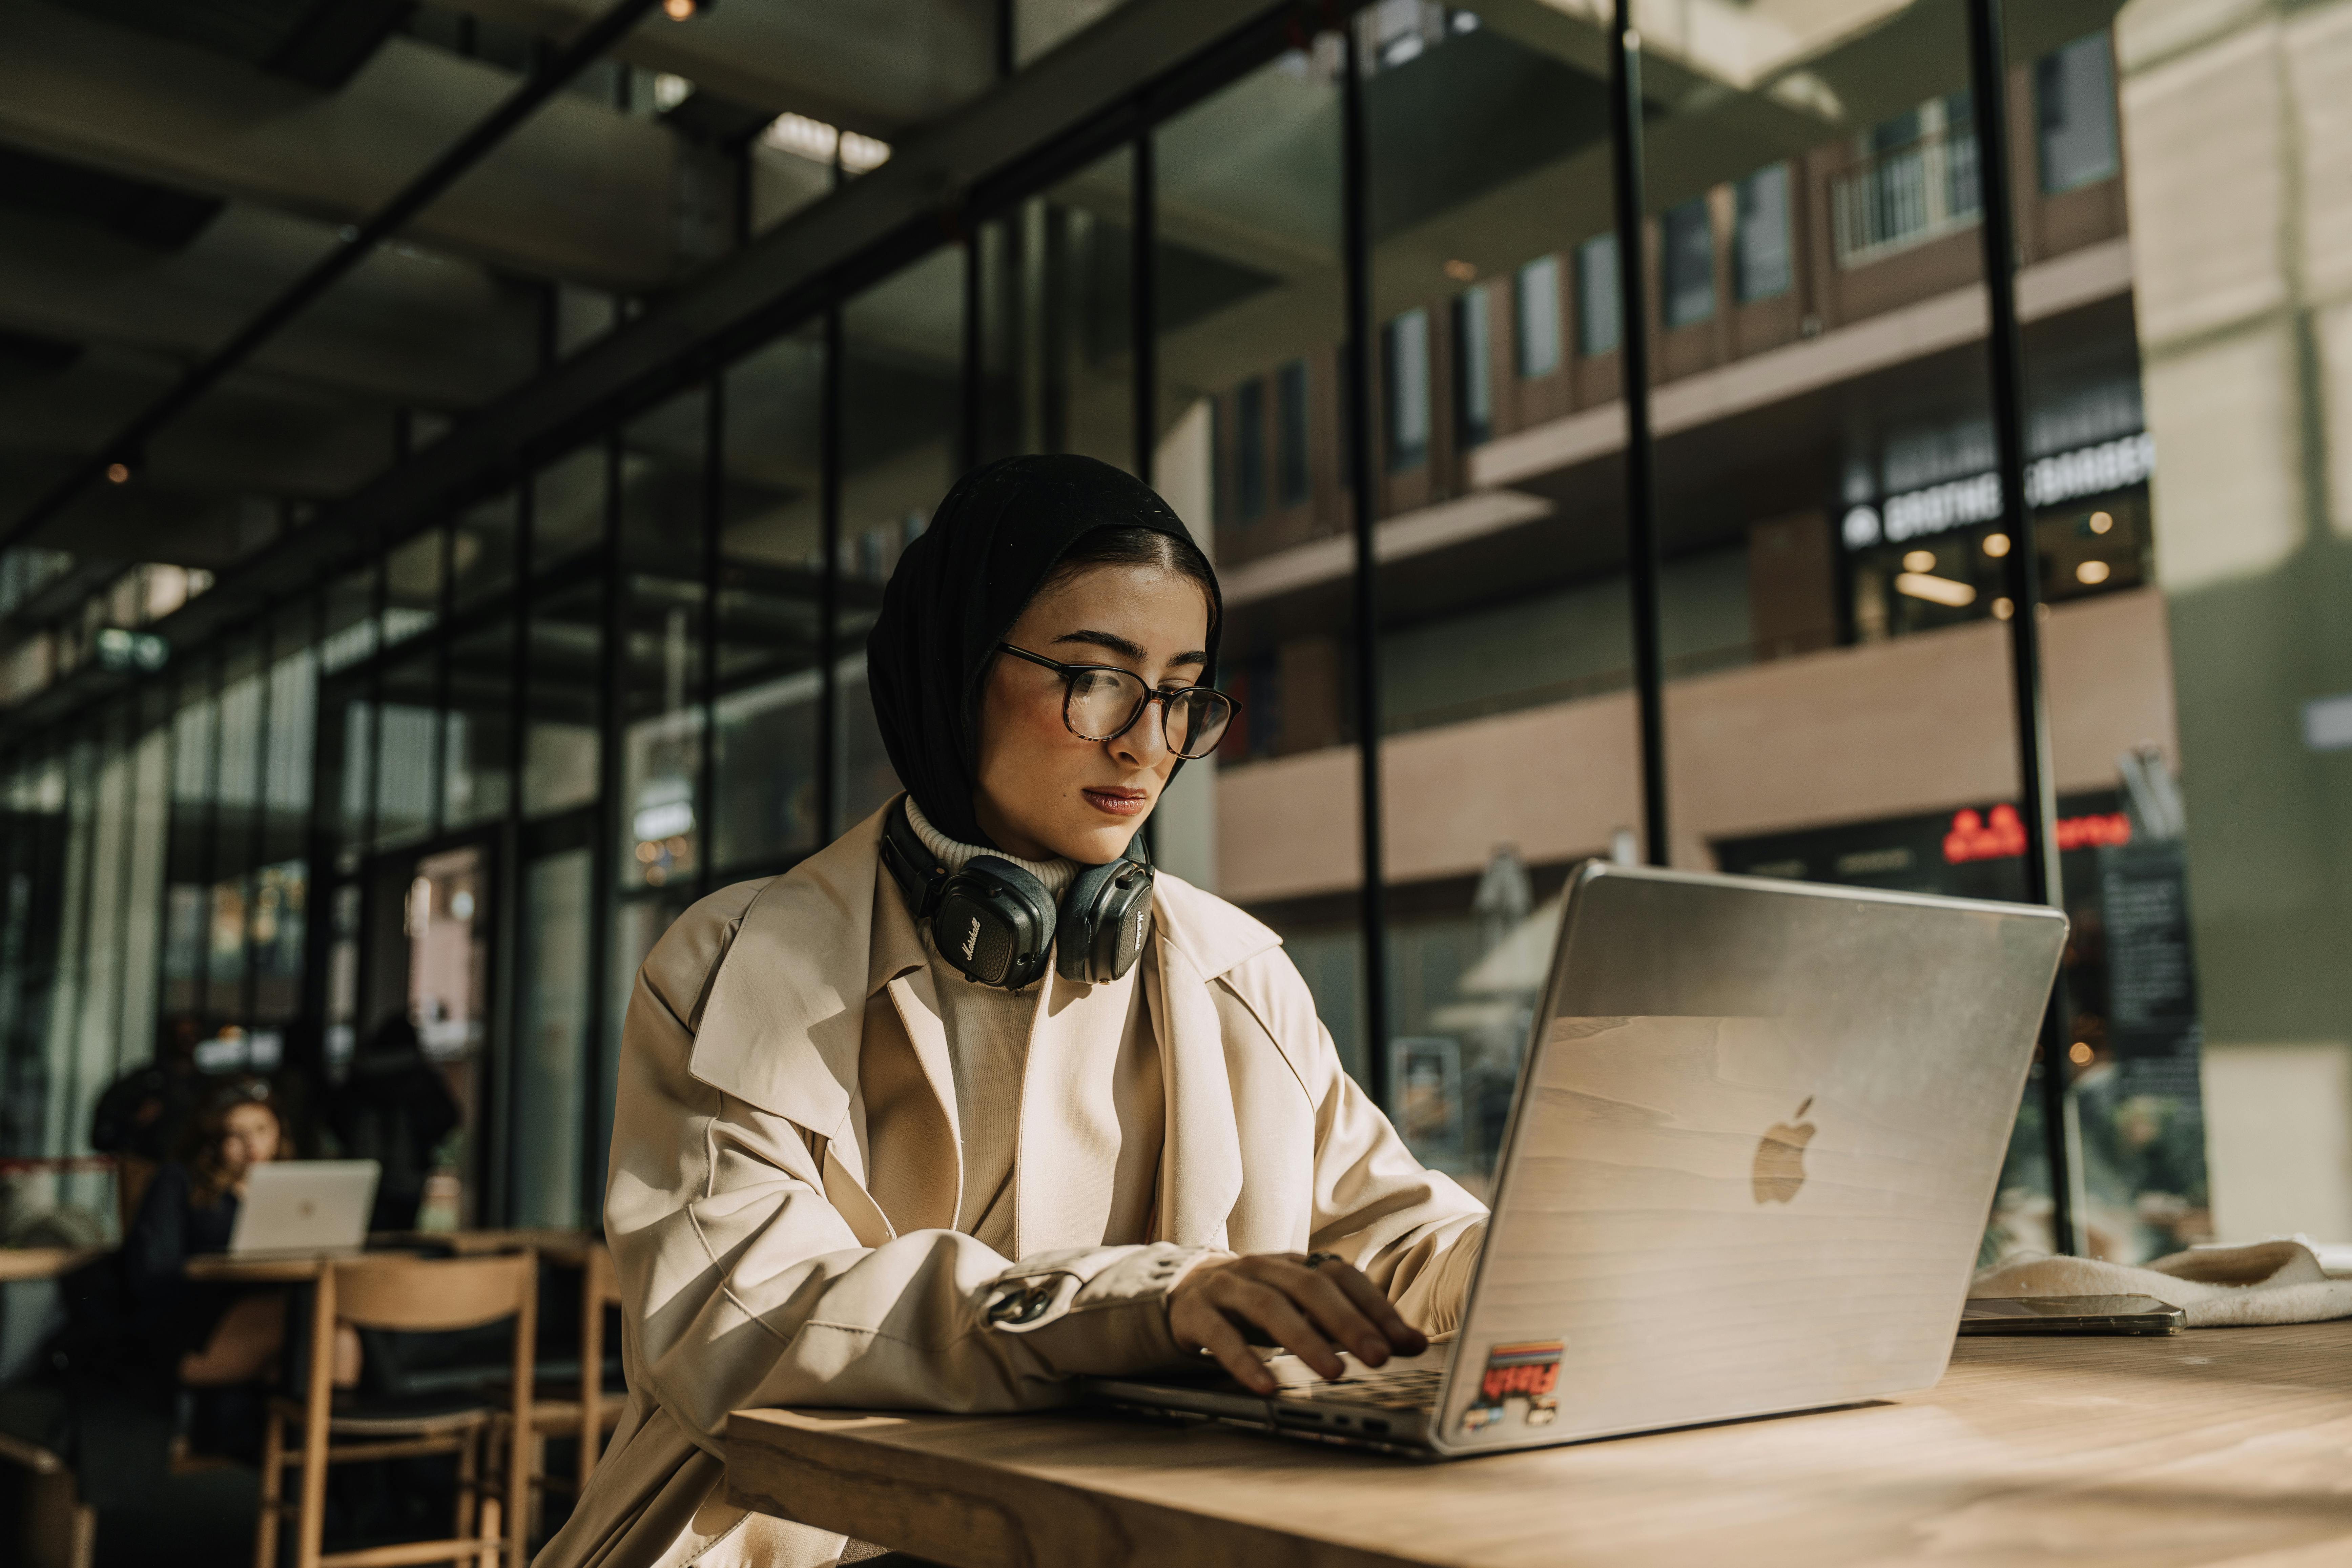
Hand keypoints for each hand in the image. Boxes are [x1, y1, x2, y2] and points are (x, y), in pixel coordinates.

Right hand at [1167, 1251, 1427, 1393]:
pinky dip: (1245, 1361)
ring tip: (1334, 1372)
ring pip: (1269, 1306)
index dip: (1375, 1306)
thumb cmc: (1257, 1306)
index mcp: (1296, 1264)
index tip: (1406, 1342)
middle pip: (1311, 1287)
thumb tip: (1413, 1344)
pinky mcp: (1197, 1313)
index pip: (1343, 1276)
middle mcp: (1265, 1268)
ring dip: (1305, 1339)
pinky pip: (1221, 1336)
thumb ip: (1352, 1325)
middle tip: (1378, 1357)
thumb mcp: (1303, 1310)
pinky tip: (1266, 1386)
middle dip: (1348, 1322)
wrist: (1185, 1294)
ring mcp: (1228, 1287)